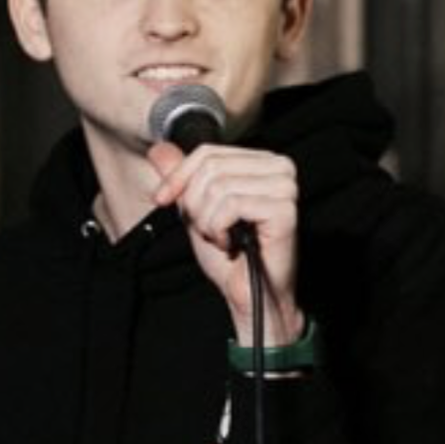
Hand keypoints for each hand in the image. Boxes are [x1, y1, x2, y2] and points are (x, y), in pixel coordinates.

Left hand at [147, 141, 303, 346]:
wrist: (250, 295)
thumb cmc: (230, 256)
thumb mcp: (197, 209)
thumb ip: (182, 177)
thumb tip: (159, 148)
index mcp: (262, 161)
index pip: (208, 152)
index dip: (178, 177)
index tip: (161, 200)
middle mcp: (279, 167)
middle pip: (211, 167)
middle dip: (196, 204)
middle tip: (207, 230)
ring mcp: (285, 187)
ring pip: (218, 186)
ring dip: (208, 221)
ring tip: (222, 238)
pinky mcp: (285, 208)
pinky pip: (231, 206)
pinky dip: (219, 229)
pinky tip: (232, 244)